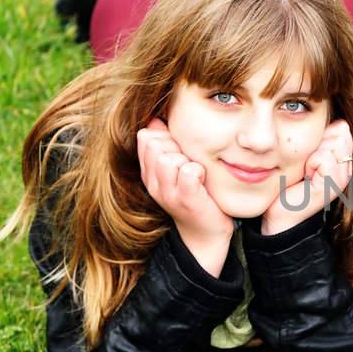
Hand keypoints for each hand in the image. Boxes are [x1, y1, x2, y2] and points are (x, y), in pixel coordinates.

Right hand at [138, 118, 233, 271]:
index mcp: (149, 173)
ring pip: (170, 157)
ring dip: (188, 160)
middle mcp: (153, 183)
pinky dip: (199, 171)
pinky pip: (188, 171)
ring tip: (196, 174)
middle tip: (190, 163)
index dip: (166, 136)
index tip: (180, 151)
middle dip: (177, 147)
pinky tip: (203, 180)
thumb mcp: (176, 168)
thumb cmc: (196, 194)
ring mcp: (168, 193)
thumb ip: (166, 143)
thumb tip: (156, 118)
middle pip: (156, 144)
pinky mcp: (186, 199)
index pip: (146, 137)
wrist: (206, 233)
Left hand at [262, 119, 352, 234]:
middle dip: (318, 142)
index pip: (342, 127)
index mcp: (343, 159)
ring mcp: (343, 177)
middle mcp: (347, 168)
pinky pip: (324, 157)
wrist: (281, 213)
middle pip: (340, 131)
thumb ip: (322, 137)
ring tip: (306, 171)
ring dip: (313, 153)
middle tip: (307, 163)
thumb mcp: (306, 154)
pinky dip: (311, 164)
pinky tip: (306, 177)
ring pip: (333, 142)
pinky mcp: (334, 185)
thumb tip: (337, 121)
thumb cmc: (289, 182)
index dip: (322, 134)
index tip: (309, 155)